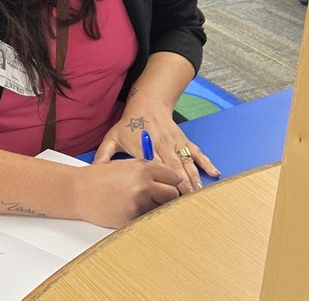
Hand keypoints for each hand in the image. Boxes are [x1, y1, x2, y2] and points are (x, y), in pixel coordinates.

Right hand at [72, 158, 180, 228]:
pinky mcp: (131, 219)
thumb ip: (148, 171)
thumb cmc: (101, 176)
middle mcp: (144, 185)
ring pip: (161, 209)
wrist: (79, 190)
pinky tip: (129, 210)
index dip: (171, 182)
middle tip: (157, 196)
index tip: (168, 185)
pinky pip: (146, 220)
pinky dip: (142, 217)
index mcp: (143, 168)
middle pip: (172, 194)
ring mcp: (138, 203)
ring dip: (155, 207)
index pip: (174, 177)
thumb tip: (170, 181)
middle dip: (167, 196)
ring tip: (138, 202)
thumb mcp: (127, 165)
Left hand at [94, 109, 220, 194]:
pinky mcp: (183, 140)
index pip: (153, 168)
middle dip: (180, 186)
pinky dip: (205, 162)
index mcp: (144, 147)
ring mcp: (174, 143)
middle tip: (187, 204)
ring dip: (193, 178)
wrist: (146, 103)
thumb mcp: (112, 137)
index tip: (165, 199)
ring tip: (199, 195)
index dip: (160, 183)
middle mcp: (161, 146)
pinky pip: (195, 152)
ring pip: (186, 163)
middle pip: (172, 168)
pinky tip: (214, 173)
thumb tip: (94, 171)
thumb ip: (103, 154)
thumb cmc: (128, 123)